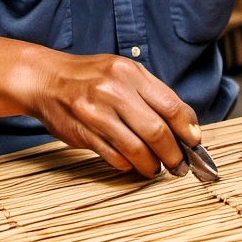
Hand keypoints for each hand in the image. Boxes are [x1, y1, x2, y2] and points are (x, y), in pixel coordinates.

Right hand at [31, 53, 200, 177]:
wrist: (46, 79)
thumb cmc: (92, 77)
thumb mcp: (124, 73)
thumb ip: (154, 94)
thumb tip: (187, 125)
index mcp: (130, 73)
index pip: (170, 105)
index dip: (187, 129)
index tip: (194, 143)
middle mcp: (114, 90)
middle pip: (156, 130)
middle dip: (173, 153)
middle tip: (179, 166)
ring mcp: (96, 112)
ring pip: (136, 148)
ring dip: (151, 164)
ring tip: (156, 169)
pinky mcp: (82, 133)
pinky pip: (114, 156)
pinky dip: (127, 164)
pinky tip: (131, 164)